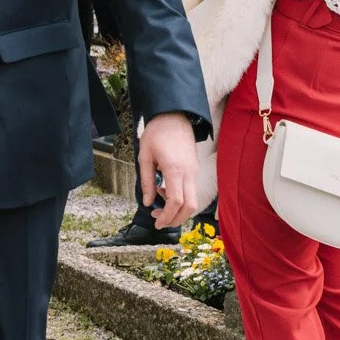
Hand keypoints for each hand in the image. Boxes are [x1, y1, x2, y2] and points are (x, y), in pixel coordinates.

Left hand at [136, 113, 200, 228]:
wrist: (174, 115)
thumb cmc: (157, 133)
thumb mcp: (144, 156)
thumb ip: (146, 181)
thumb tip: (148, 202)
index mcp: (175, 169)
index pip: (176, 201)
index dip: (167, 216)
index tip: (156, 223)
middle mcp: (189, 173)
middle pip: (190, 206)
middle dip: (176, 219)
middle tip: (159, 222)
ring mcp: (194, 171)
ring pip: (193, 200)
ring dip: (179, 211)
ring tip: (160, 208)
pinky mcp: (194, 169)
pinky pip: (191, 191)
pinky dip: (181, 199)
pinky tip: (165, 192)